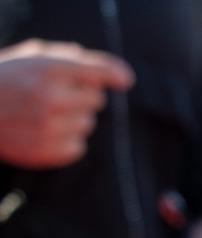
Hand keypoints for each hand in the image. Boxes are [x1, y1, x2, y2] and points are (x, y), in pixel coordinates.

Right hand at [0, 39, 133, 168]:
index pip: (95, 71)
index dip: (113, 73)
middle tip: (57, 95)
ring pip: (88, 124)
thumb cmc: (5, 79)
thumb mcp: (28, 57)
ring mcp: (49, 126)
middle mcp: (50, 97)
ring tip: (45, 114)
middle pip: (96, 100)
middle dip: (82, 96)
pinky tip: (45, 132)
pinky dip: (68, 141)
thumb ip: (65, 58)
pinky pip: (79, 147)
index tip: (125, 80)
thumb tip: (111, 72)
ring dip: (74, 119)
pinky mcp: (47, 151)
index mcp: (46, 69)